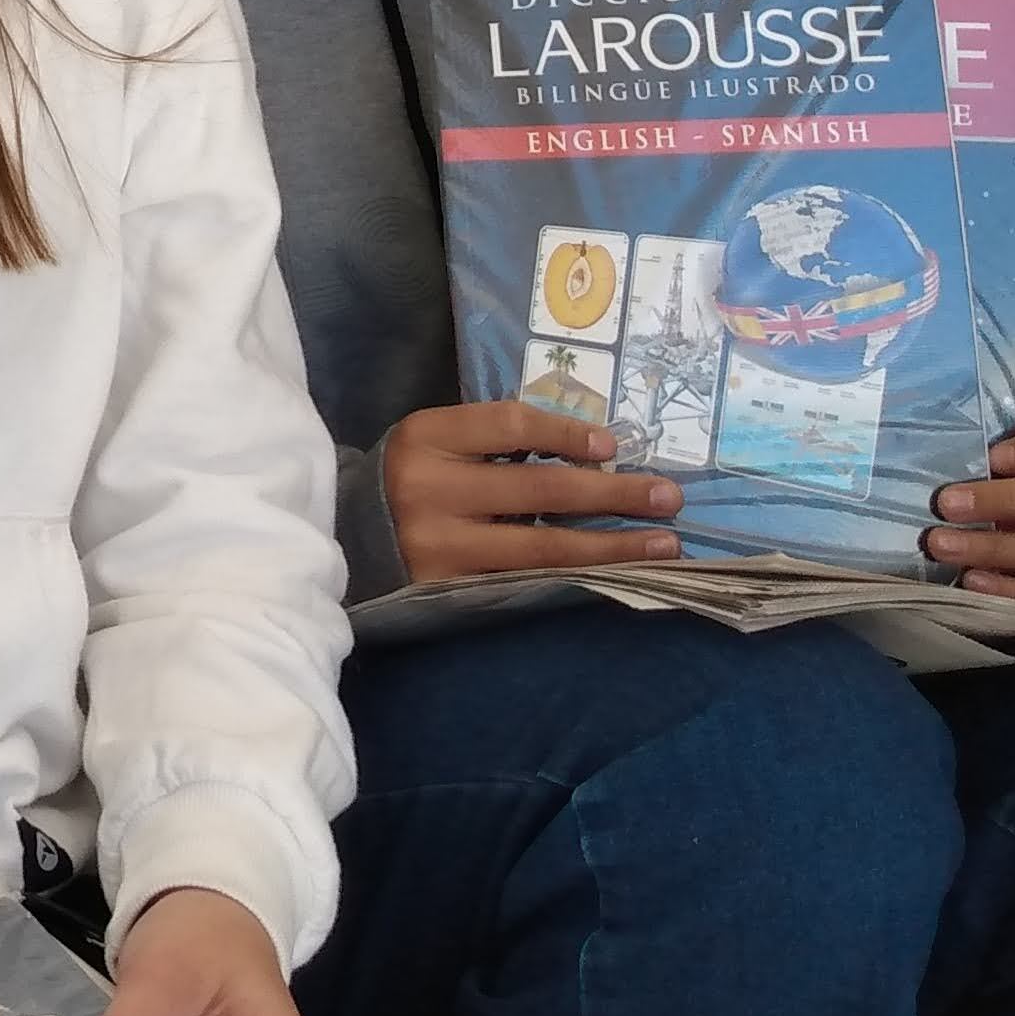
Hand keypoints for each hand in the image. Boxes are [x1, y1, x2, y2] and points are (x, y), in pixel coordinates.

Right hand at [381, 401, 683, 584]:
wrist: (346, 540)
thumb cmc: (408, 480)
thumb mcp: (436, 443)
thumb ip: (494, 441)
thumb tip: (593, 452)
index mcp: (425, 437)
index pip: (511, 424)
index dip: (568, 433)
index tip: (613, 447)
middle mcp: (430, 490)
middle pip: (540, 488)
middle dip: (612, 493)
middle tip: (667, 497)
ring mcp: (440, 547)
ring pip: (543, 547)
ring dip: (612, 545)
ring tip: (663, 544)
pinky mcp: (450, 591)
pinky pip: (528, 583)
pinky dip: (578, 578)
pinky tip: (615, 576)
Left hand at [934, 423, 1014, 596]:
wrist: (1004, 591)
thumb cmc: (989, 520)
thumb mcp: (989, 488)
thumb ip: (978, 466)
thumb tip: (925, 448)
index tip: (992, 456)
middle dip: (1012, 497)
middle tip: (947, 504)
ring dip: (999, 546)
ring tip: (941, 544)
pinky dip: (1011, 589)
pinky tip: (971, 581)